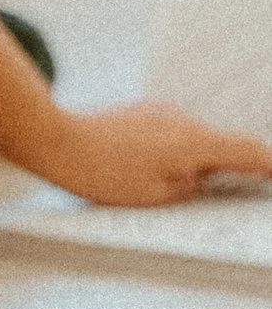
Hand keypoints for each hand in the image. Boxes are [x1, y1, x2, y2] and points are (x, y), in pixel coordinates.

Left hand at [23, 99, 271, 206]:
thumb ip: (189, 187)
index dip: (269, 165)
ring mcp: (163, 113)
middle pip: (221, 146)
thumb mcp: (155, 196)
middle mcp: (184, 121)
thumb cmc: (101, 172)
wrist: (57, 141)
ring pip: (193, 140)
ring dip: (194, 161)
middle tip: (235, 188)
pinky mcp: (144, 113)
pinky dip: (174, 152)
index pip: (246, 152)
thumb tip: (201, 178)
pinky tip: (151, 169)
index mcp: (194, 144)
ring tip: (168, 185)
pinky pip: (172, 135)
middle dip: (229, 168)